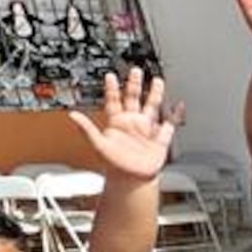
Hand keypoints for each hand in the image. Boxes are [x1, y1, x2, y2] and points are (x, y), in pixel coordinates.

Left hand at [66, 67, 182, 181]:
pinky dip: (175, 115)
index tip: (110, 75)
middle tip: (135, 71)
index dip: (112, 88)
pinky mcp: (159, 139)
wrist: (131, 180)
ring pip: (152, 107)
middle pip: (134, 99)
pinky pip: (169, 124)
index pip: (113, 100)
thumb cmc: (114, 165)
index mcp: (117, 122)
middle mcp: (132, 123)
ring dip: (155, 94)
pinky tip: (179, 106)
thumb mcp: (97, 144)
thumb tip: (72, 115)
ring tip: (157, 81)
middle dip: (134, 84)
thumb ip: (86, 128)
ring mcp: (146, 130)